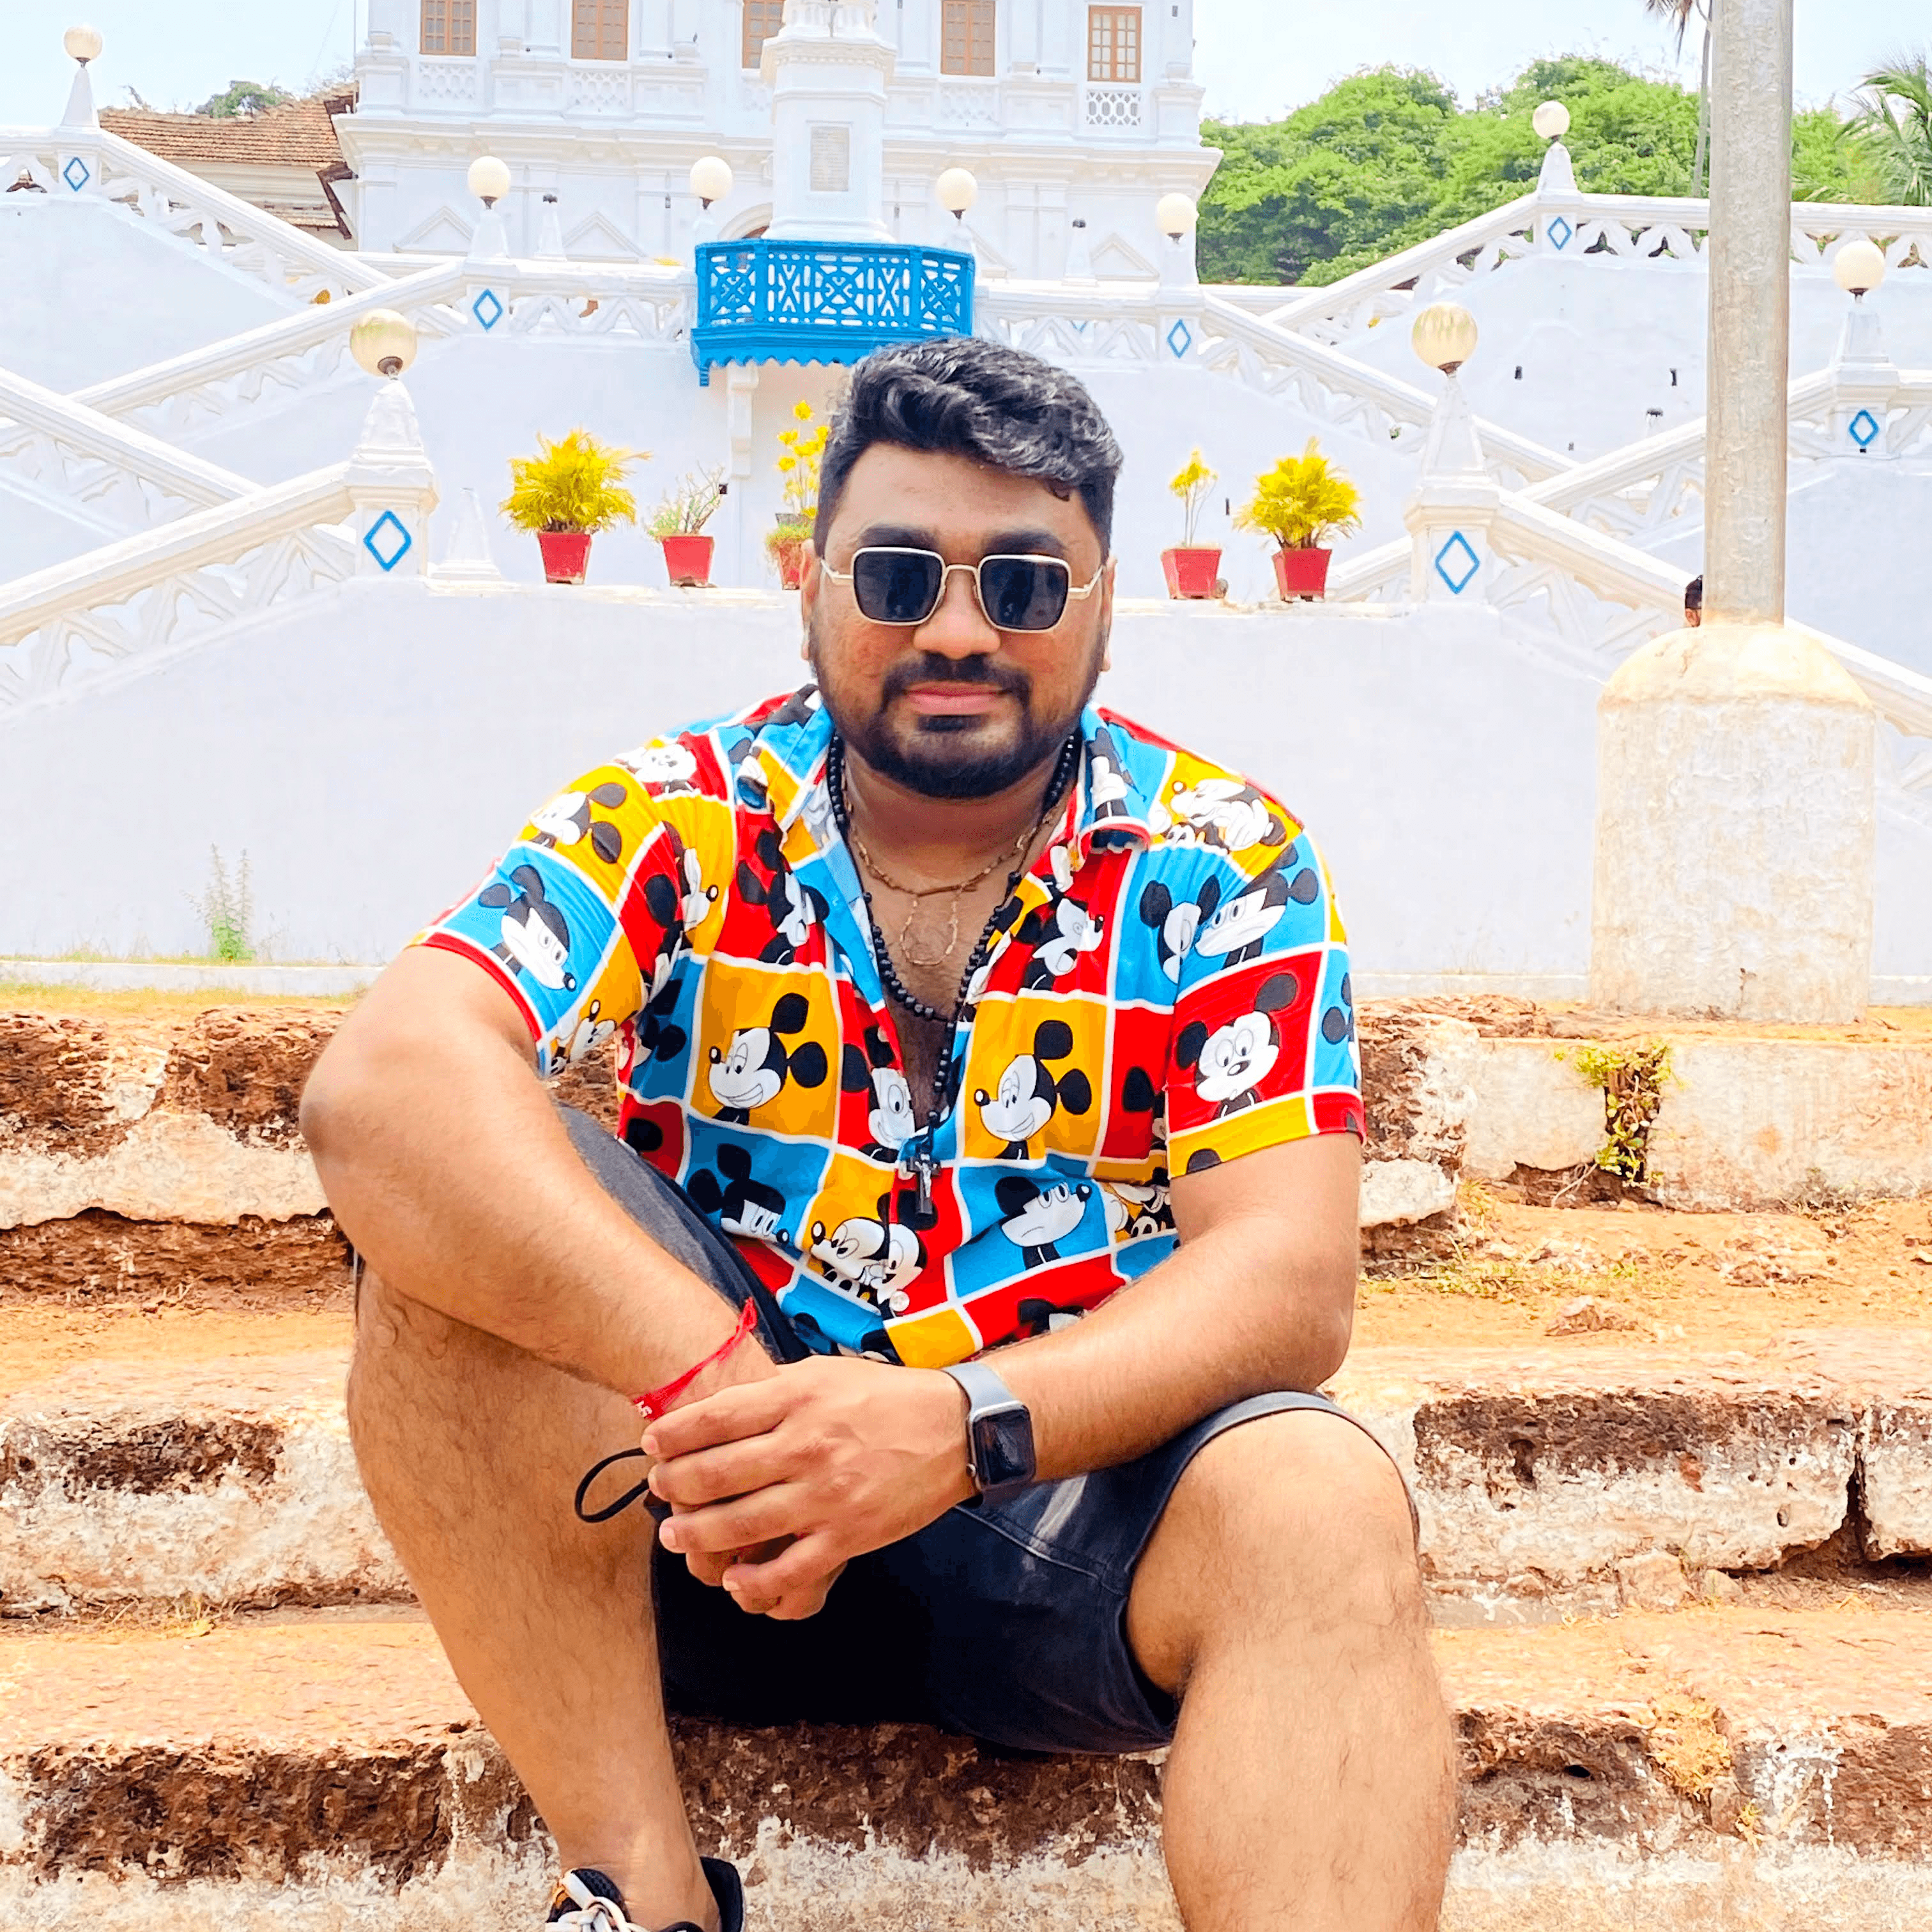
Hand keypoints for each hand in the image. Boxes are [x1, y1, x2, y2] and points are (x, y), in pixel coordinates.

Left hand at [644, 1357, 973, 1618]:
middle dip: (675, 1486)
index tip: (651, 1445)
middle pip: (718, 1473)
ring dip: (697, 1534)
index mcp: (799, 1399)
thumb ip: (774, 1390)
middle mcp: (807, 1445)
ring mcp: (827, 1494)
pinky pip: (789, 1569)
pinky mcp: (849, 1534)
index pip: (717, 1417)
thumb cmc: (885, 1396)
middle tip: (657, 1490)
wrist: (954, 1428)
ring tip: (675, 1534)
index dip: (674, 1434)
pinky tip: (733, 1582)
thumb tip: (719, 1405)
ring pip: (741, 1525)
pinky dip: (754, 1583)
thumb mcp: (825, 1373)